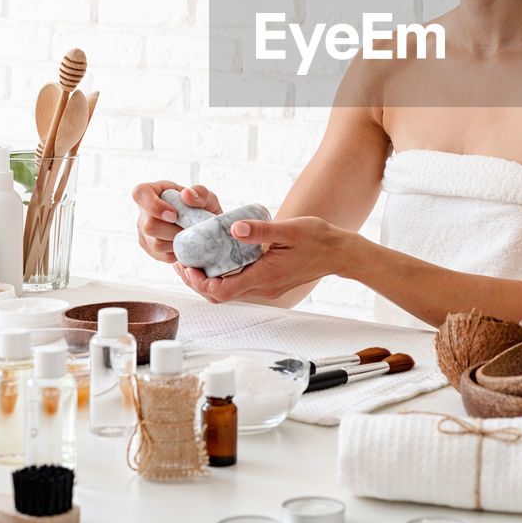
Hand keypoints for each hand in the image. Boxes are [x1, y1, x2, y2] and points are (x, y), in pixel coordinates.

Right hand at [131, 180, 221, 264]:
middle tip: (188, 227)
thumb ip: (200, 192)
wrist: (203, 226)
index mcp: (153, 192)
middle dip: (173, 229)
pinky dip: (177, 251)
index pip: (140, 193)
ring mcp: (144, 232)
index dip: (154, 205)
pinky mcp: (150, 248)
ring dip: (177, 241)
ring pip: (156, 244)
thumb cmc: (200, 207)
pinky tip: (184, 242)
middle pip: (149, 225)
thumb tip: (186, 195)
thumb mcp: (206, 196)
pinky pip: (162, 255)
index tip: (174, 214)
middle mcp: (144, 212)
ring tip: (188, 234)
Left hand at [174, 215, 345, 304]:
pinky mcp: (270, 282)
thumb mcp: (288, 230)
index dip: (197, 282)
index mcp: (263, 277)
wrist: (340, 252)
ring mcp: (267, 287)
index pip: (220, 291)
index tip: (184, 265)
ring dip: (208, 278)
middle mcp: (263, 288)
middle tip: (181, 261)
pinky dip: (223, 274)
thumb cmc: (318, 239)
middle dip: (196, 280)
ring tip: (194, 258)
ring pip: (228, 291)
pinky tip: (218, 257)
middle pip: (219, 294)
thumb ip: (260, 231)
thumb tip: (233, 228)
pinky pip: (239, 284)